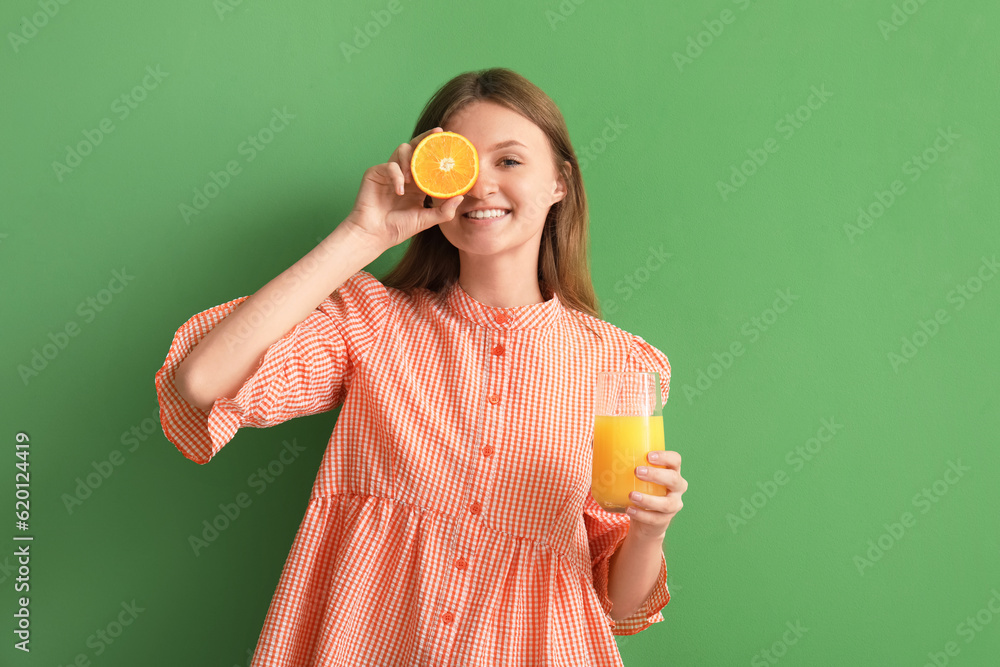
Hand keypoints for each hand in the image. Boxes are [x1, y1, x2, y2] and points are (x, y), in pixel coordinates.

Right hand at [345, 126, 464, 249]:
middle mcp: (405, 174)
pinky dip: (396, 176)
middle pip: (416, 147)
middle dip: (427, 138)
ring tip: (412, 179)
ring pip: (402, 150)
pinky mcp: (375, 173)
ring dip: (410, 159)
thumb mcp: (426, 220)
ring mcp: (390, 172)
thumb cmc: (398, 228)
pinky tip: (400, 190)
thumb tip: (462, 197)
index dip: (438, 150)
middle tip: (438, 133)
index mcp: (417, 183)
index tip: (451, 141)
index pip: (429, 160)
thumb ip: (444, 211)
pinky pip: (389, 166)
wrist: (375, 235)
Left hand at [626, 450, 686, 540]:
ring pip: (667, 503)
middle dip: (656, 475)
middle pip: (673, 479)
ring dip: (648, 499)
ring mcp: (673, 505)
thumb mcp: (639, 476)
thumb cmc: (642, 489)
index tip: (648, 456)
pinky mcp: (664, 520)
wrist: (647, 519)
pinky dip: (641, 515)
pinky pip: (655, 519)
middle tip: (637, 472)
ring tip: (632, 495)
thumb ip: (625, 463)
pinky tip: (629, 509)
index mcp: (672, 471)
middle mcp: (677, 488)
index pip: (675, 460)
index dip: (665, 457)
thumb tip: (595, 445)